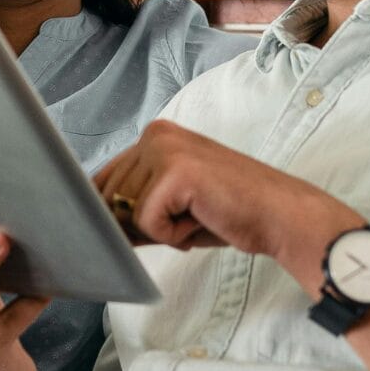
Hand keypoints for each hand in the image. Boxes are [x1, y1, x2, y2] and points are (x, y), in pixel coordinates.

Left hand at [91, 120, 355, 286]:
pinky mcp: (175, 172)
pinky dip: (173, 235)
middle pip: (109, 199)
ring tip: (197, 216)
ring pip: (127, 213)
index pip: (101, 182)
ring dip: (160, 230)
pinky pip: (147, 223)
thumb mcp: (171, 205)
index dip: (115, 214)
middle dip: (141, 225)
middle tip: (186, 219)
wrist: (279, 216)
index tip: (146, 224)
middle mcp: (155, 134)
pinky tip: (202, 218)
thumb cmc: (229, 212)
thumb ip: (132, 206)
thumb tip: (90, 225)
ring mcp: (164, 150)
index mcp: (154, 136)